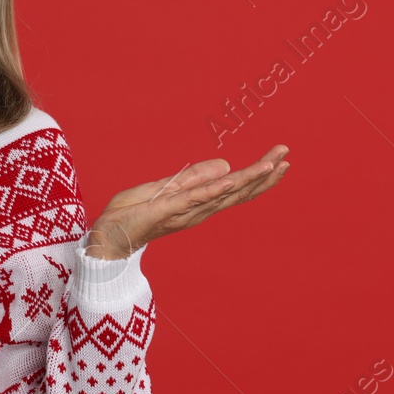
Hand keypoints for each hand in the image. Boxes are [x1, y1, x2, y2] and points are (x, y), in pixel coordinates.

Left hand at [87, 145, 289, 259]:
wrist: (106, 238)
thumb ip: (193, 178)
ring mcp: (185, 211)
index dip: (258, 174)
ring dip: (249, 178)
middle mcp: (197, 209)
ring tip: (273, 163)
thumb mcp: (164, 188)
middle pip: (238, 191)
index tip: (280, 156)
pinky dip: (215, 188)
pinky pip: (195, 198)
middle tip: (287, 155)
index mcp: (197, 202)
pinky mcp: (167, 210)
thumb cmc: (132, 214)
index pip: (234, 187)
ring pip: (224, 193)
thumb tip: (224, 165)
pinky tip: (232, 178)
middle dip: (264, 174)